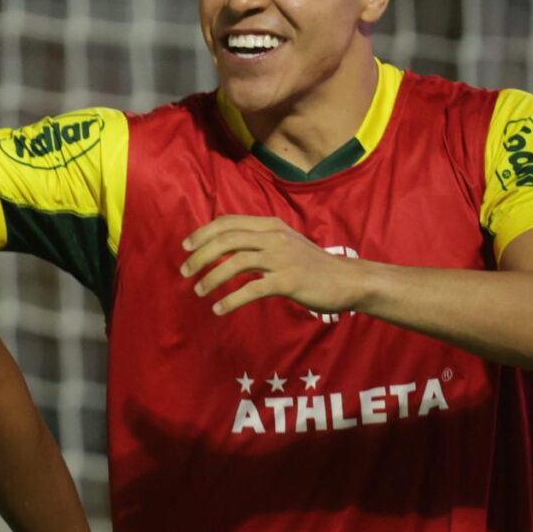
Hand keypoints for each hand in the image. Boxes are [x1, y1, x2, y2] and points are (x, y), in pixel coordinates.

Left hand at [182, 216, 364, 316]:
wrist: (348, 281)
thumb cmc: (312, 265)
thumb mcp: (285, 243)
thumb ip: (258, 240)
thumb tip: (223, 245)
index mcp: (271, 225)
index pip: (228, 222)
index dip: (202, 233)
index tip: (185, 248)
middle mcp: (275, 238)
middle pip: (226, 241)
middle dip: (199, 256)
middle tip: (184, 272)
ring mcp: (282, 258)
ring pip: (235, 263)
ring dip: (211, 278)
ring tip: (199, 291)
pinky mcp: (289, 281)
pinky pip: (252, 289)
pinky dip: (231, 300)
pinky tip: (219, 309)